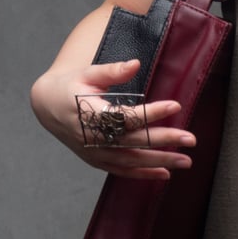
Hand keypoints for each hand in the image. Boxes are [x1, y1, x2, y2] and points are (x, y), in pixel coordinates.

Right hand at [30, 59, 194, 178]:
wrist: (46, 105)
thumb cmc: (71, 85)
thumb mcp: (88, 73)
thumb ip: (112, 71)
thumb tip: (135, 64)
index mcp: (90, 112)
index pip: (125, 116)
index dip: (151, 113)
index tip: (176, 105)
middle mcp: (92, 136)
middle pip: (133, 141)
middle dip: (164, 140)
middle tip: (191, 139)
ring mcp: (94, 151)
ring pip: (131, 160)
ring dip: (160, 161)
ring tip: (186, 161)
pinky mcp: (96, 160)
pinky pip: (122, 170)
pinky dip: (143, 174)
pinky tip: (165, 174)